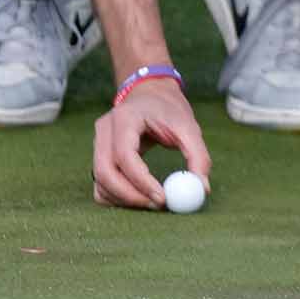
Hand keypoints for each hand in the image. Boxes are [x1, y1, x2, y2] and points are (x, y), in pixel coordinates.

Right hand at [91, 82, 210, 210]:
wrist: (150, 93)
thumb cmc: (168, 109)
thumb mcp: (188, 126)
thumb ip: (197, 156)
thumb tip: (202, 189)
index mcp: (125, 117)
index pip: (125, 155)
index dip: (141, 181)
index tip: (163, 198)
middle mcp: (105, 129)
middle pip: (105, 172)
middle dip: (130, 195)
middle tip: (157, 205)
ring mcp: (98, 143)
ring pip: (101, 182)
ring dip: (124, 200)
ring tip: (153, 201)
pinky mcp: (98, 156)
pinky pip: (100, 185)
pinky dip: (116, 198)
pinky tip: (139, 197)